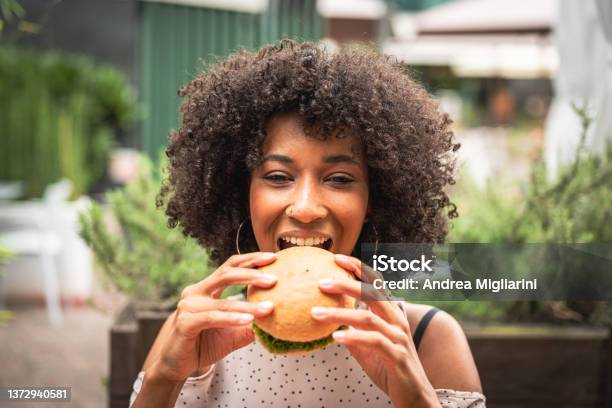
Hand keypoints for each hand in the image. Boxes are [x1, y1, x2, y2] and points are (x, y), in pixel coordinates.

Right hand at [150, 252, 278, 382]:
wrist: (176, 366)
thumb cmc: (204, 345)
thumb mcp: (233, 333)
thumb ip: (252, 324)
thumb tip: (278, 319)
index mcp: (207, 288)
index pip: (230, 266)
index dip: (251, 260)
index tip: (273, 258)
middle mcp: (196, 292)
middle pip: (226, 274)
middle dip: (252, 274)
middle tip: (274, 279)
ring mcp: (189, 306)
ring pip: (223, 301)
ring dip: (248, 305)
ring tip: (269, 308)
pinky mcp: (185, 322)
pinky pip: (213, 317)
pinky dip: (232, 318)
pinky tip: (249, 320)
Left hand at [310, 254, 439, 407]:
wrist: (415, 397)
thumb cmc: (391, 369)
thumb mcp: (368, 349)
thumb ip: (353, 333)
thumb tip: (332, 325)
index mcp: (390, 315)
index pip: (375, 284)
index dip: (358, 268)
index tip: (337, 259)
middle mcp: (396, 321)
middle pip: (371, 295)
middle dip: (346, 285)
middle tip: (321, 283)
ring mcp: (398, 338)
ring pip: (367, 318)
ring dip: (340, 315)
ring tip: (316, 313)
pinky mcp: (397, 356)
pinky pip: (374, 342)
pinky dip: (354, 338)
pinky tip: (336, 338)